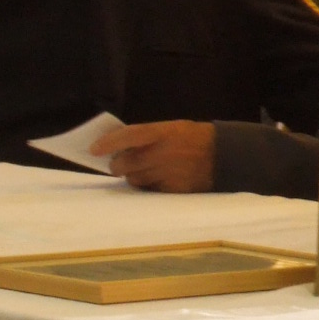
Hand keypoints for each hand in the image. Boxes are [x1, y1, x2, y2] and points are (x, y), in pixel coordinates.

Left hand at [92, 120, 216, 192]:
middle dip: (118, 165)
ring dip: (133, 176)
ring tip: (144, 170)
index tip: (94, 150)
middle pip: (126, 163)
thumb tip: (119, 146)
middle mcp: (164, 153)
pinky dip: (147, 186)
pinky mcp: (173, 190)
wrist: (224, 156)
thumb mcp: (172, 128)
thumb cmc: (194, 138)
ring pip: (135, 179)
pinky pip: (149, 191)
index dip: (109, 143)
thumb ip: (148, 136)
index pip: (130, 136)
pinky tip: (157, 179)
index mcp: (164, 132)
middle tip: (118, 164)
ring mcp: (168, 173)